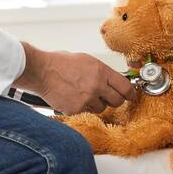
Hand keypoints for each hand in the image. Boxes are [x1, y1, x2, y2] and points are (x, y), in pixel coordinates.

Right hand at [16, 43, 137, 114]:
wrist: (41, 71)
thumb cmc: (60, 63)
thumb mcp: (86, 60)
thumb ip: (101, 72)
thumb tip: (112, 80)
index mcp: (101, 71)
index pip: (125, 87)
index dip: (130, 93)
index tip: (131, 96)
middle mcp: (96, 86)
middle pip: (117, 101)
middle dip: (114, 100)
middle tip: (107, 97)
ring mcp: (87, 99)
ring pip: (101, 109)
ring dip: (96, 104)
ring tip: (84, 95)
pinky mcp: (77, 109)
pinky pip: (87, 113)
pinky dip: (82, 108)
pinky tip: (74, 99)